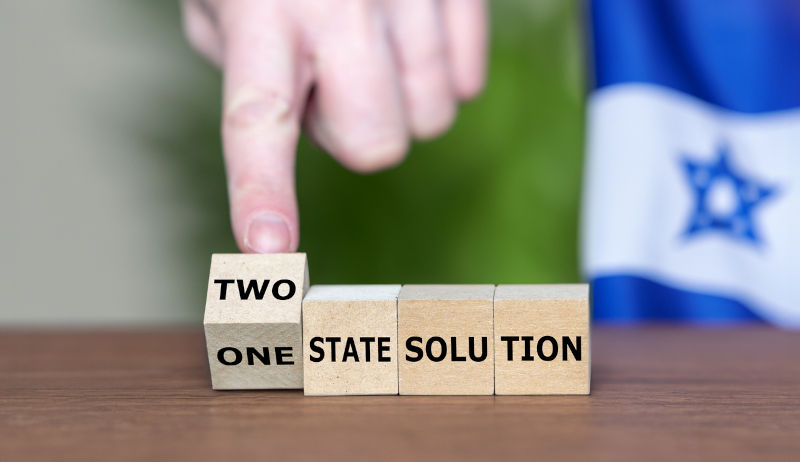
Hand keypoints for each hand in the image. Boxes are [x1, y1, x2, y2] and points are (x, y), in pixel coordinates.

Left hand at [182, 0, 486, 251]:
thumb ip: (239, 63)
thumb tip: (296, 120)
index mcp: (261, 11)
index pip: (255, 120)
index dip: (263, 191)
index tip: (268, 252)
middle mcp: (338, 5)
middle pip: (376, 145)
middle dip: (357, 134)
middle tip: (334, 83)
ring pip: (433, 119)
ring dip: (400, 101)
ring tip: (373, 45)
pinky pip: (470, 82)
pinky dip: (443, 76)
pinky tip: (412, 37)